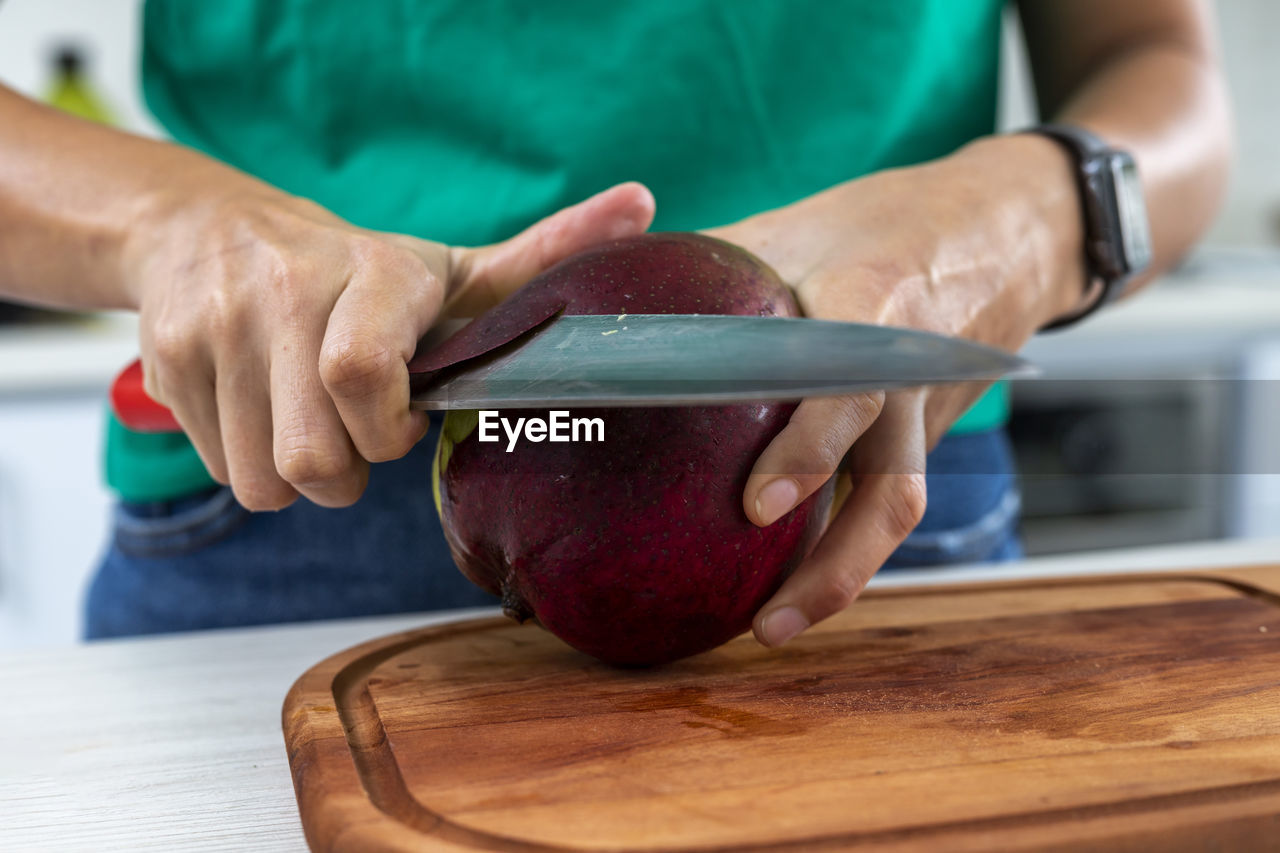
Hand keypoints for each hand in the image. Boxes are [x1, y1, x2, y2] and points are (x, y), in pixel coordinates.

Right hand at [124, 178, 653, 509]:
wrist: (204, 230)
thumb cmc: (352, 270)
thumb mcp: (449, 268)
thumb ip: (545, 255)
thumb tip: (642, 208)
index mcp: (374, 273)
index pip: (361, 375)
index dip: (385, 427)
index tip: (399, 419)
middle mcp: (286, 291)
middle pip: (312, 459)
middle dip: (345, 475)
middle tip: (356, 435)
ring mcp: (217, 326)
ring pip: (262, 481)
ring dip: (296, 476)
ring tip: (312, 420)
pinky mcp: (166, 360)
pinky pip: (219, 469)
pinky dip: (247, 462)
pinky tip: (264, 411)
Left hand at [705, 134, 1087, 646]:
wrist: (999, 231)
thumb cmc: (880, 223)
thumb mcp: (795, 228)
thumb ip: (721, 273)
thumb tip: (614, 316)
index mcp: (874, 305)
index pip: (847, 387)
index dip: (808, 449)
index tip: (757, 507)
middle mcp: (910, 373)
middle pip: (891, 487)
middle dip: (834, 562)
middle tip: (764, 619)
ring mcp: (925, 414)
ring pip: (896, 510)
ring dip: (840, 578)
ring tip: (770, 627)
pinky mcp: (924, 437)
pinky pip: (885, 500)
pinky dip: (843, 547)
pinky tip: (787, 584)